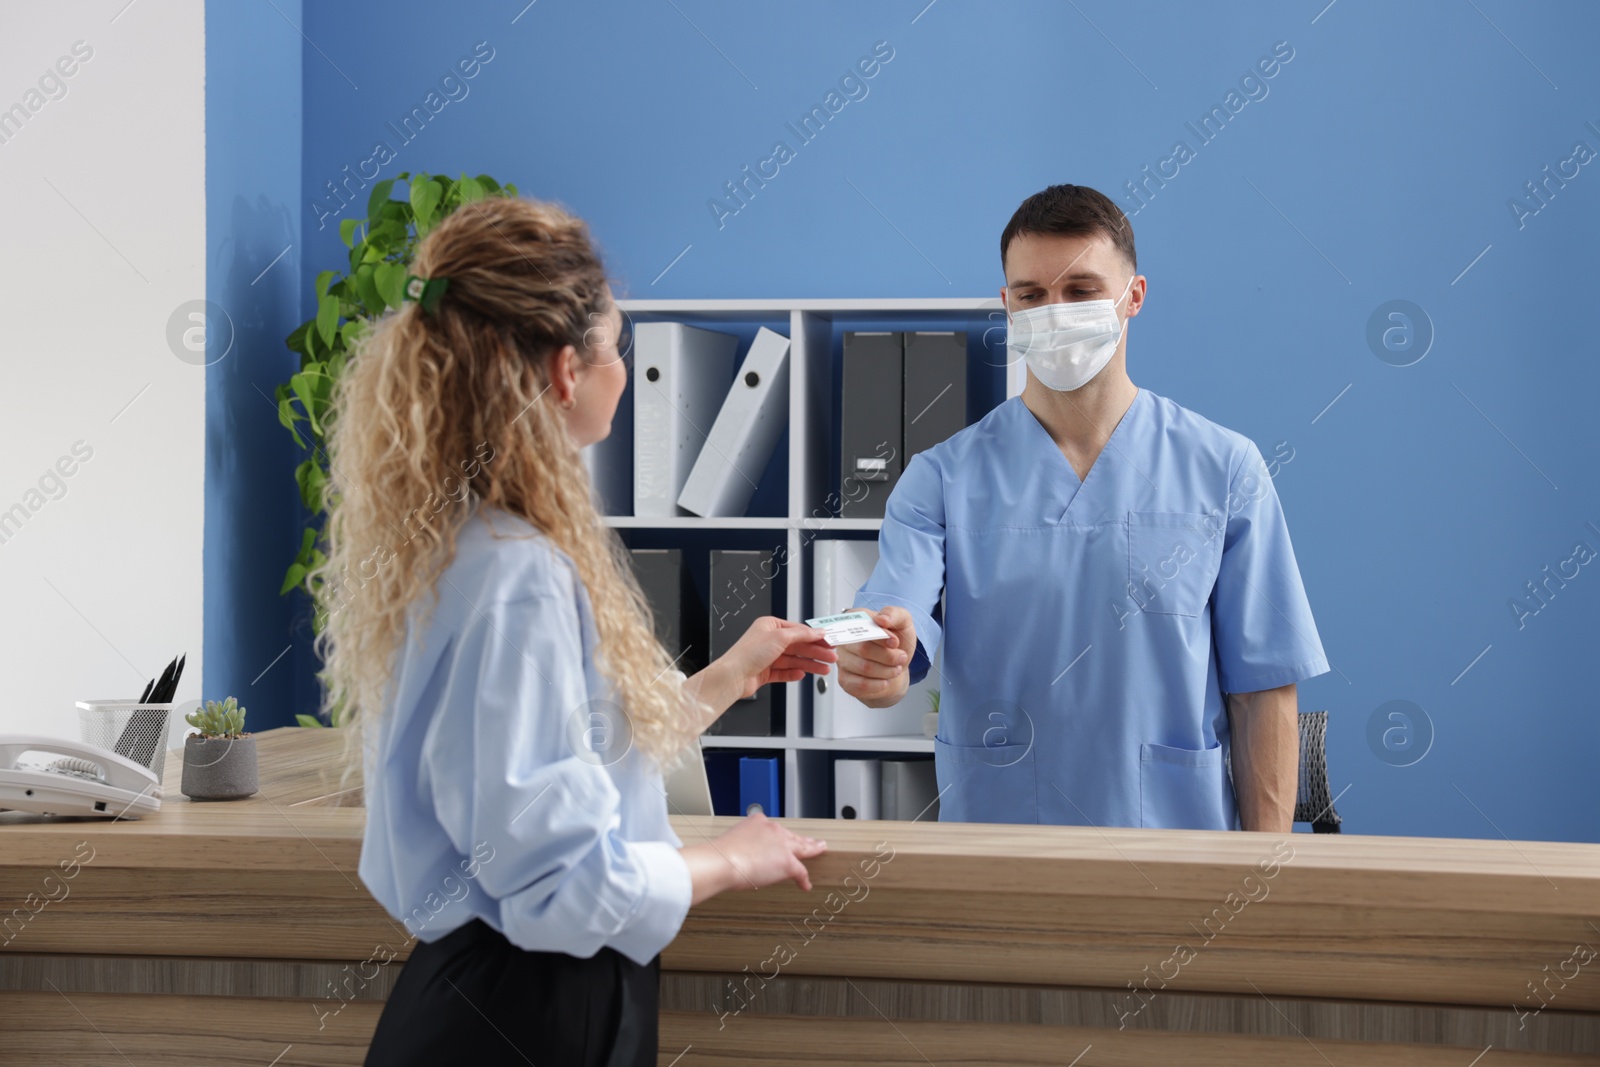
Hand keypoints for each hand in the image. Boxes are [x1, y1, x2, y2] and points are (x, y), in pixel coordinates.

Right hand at [681, 812, 826, 902]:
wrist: (723, 861)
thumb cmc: (721, 855)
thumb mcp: (731, 841)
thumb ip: (741, 845)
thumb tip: (740, 857)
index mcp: (758, 822)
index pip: (773, 829)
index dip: (779, 836)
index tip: (780, 839)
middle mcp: (772, 830)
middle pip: (791, 836)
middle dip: (802, 839)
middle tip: (811, 841)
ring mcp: (782, 845)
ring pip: (801, 848)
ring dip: (811, 849)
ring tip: (819, 850)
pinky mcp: (788, 862)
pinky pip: (801, 871)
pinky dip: (803, 879)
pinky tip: (805, 884)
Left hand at [719, 616, 836, 699]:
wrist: (733, 676)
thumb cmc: (748, 653)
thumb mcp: (780, 637)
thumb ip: (802, 634)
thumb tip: (817, 631)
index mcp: (770, 626)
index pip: (798, 630)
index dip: (815, 637)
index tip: (829, 642)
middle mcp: (768, 641)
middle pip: (798, 646)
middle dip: (816, 652)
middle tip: (831, 657)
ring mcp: (767, 657)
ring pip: (793, 660)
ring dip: (809, 664)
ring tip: (824, 670)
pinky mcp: (764, 672)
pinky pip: (784, 672)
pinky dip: (794, 673)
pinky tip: (802, 674)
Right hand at [835, 605, 915, 707]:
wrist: (897, 666)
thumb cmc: (897, 643)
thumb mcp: (903, 622)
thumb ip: (893, 614)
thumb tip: (880, 619)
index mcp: (855, 619)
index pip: (862, 627)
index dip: (882, 637)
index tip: (895, 642)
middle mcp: (844, 639)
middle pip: (864, 648)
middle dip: (889, 656)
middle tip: (901, 657)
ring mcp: (842, 660)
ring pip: (864, 668)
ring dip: (887, 670)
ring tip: (896, 668)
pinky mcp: (845, 680)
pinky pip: (861, 685)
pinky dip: (879, 684)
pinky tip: (886, 680)